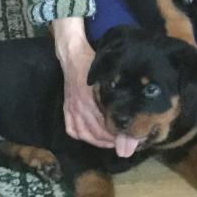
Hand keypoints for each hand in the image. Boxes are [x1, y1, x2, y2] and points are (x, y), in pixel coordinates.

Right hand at [50, 18, 115, 148]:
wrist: (73, 54)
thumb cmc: (92, 62)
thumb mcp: (107, 74)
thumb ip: (115, 91)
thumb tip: (130, 107)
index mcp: (89, 99)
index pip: (103, 124)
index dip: (116, 134)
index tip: (127, 135)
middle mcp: (79, 106)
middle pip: (95, 132)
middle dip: (109, 140)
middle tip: (122, 141)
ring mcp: (71, 108)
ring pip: (83, 133)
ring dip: (97, 141)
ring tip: (110, 142)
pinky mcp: (66, 108)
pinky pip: (71, 128)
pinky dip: (81, 136)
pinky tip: (91, 137)